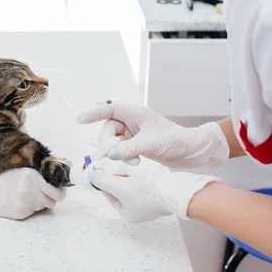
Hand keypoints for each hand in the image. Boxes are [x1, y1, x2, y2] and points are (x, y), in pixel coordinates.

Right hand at [0, 159, 65, 219]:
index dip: (59, 191)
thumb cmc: (2, 175)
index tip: (58, 190)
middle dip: (49, 197)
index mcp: (32, 176)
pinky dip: (29, 207)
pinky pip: (32, 212)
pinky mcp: (19, 213)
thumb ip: (39, 171)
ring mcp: (24, 203)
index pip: (57, 191)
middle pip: (52, 201)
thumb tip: (60, 172)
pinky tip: (19, 200)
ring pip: (42, 207)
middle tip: (41, 192)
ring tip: (26, 194)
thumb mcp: (22, 167)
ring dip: (38, 202)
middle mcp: (30, 190)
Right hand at [76, 102, 228, 167]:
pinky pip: (121, 150)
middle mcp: (133, 122)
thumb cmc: (175, 140)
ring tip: (132, 162)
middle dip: (109, 144)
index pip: (109, 109)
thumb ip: (128, 149)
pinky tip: (134, 162)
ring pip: (114, 142)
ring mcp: (134, 133)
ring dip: (118, 153)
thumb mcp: (150, 144)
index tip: (79, 119)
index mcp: (136, 114)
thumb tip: (109, 154)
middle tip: (112, 156)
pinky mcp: (137, 144)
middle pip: (109, 130)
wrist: (192, 151)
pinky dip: (124, 157)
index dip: (93, 113)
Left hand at [90, 165, 220, 222]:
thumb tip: (92, 176)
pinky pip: (144, 181)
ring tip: (123, 163)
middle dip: (116, 176)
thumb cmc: (149, 192)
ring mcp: (150, 201)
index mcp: (129, 214)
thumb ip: (104, 181)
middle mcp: (139, 210)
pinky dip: (139, 174)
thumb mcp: (121, 186)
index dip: (103, 182)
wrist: (176, 189)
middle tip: (111, 164)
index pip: (109, 196)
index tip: (99, 169)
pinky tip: (136, 165)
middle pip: (120, 190)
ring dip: (127, 174)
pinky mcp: (158, 192)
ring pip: (131, 184)